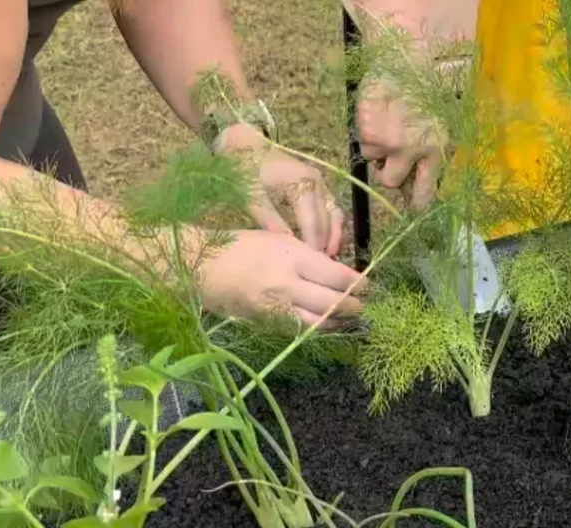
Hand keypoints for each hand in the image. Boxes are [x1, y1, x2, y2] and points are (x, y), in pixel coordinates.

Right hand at [198, 228, 363, 325]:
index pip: (337, 276)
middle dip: (353, 307)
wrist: (201, 267)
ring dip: (338, 322)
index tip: (369, 286)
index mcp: (293, 256)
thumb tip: (334, 271)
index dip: (358, 284)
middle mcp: (288, 283)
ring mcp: (276, 307)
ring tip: (348, 318)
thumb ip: (306, 256)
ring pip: (318, 323)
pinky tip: (323, 324)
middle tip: (363, 306)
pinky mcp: (266, 323)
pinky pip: (298, 330)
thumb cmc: (240, 245)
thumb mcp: (278, 240)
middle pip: (332, 303)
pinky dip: (315, 328)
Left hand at [216, 123, 343, 256]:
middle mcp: (316, 182)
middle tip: (322, 269)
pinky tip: (327, 242)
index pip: (312, 223)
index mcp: (302, 184)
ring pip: (334, 214)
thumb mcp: (254, 196)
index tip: (312, 267)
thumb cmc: (248, 170)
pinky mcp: (318, 184)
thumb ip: (269, 221)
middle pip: (327, 220)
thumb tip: (284, 246)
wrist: (248, 145)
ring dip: (334, 236)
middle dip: (326, 245)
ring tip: (330, 258)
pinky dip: (332, 225)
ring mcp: (320, 182)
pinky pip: (331, 208)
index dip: (313, 246)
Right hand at [357, 80, 443, 211]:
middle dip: (388, 172)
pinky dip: (368, 130)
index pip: (424, 195)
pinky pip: (363, 140)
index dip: (416, 204)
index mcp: (435, 152)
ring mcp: (386, 140)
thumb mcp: (440, 126)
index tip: (411, 207)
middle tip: (392, 155)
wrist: (406, 60)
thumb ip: (431, 156)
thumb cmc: (427, 93)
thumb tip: (417, 185)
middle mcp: (410, 150)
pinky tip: (379, 111)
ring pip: (372, 159)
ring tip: (389, 121)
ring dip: (378, 147)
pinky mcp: (366, 127)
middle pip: (390, 182)